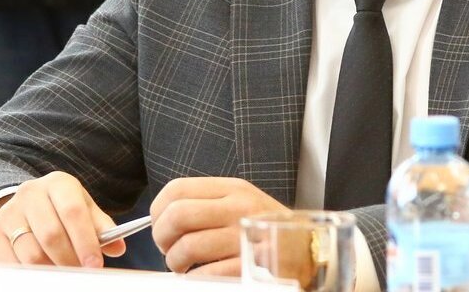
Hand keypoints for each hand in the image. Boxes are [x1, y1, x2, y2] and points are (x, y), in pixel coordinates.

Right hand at [0, 171, 126, 267]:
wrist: (25, 205)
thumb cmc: (62, 209)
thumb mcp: (84, 210)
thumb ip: (102, 228)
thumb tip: (118, 247)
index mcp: (58, 183)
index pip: (73, 212)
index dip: (85, 241)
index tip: (95, 264)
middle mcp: (30, 193)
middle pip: (51, 235)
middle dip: (69, 260)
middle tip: (80, 273)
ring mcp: (8, 212)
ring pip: (30, 253)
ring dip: (50, 270)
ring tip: (63, 274)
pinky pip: (9, 262)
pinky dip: (28, 274)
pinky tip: (41, 274)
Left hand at [150, 177, 288, 274]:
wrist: (311, 253)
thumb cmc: (270, 232)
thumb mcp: (244, 205)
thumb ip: (210, 205)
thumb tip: (164, 217)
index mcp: (234, 189)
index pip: (177, 188)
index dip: (157, 210)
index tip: (160, 226)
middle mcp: (240, 208)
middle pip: (177, 215)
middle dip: (162, 238)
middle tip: (168, 249)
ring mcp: (246, 237)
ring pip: (187, 247)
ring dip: (176, 263)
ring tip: (184, 267)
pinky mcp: (251, 266)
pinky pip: (206, 273)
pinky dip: (196, 279)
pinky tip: (202, 277)